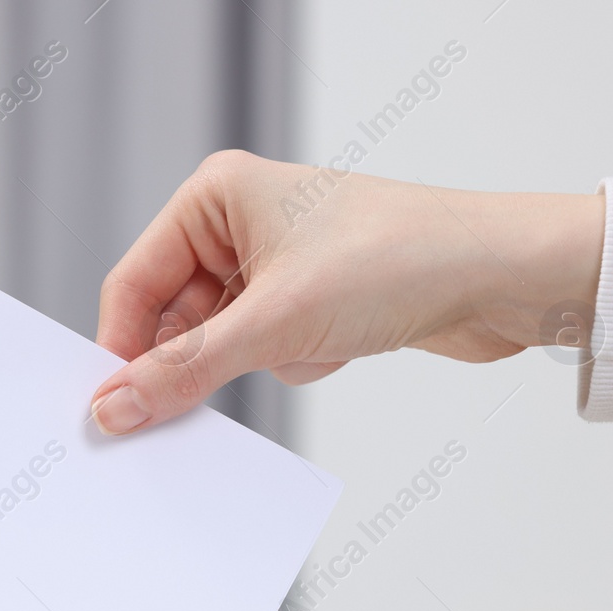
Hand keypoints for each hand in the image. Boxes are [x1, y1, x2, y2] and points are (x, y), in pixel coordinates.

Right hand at [89, 150, 604, 434]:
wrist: (504, 276)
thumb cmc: (400, 259)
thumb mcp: (274, 323)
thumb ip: (185, 370)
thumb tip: (116, 407)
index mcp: (215, 197)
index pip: (134, 283)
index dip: (120, 350)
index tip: (108, 412)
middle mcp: (238, 223)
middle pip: (173, 319)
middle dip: (197, 361)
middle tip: (191, 409)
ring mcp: (274, 264)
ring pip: (219, 343)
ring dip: (258, 361)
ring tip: (309, 342)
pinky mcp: (307, 302)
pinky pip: (264, 353)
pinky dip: (294, 362)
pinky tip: (339, 343)